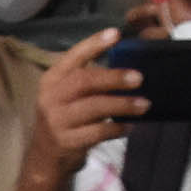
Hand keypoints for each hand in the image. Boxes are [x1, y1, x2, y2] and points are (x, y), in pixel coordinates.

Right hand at [29, 27, 144, 164]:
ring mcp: (58, 120)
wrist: (45, 156)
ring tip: (144, 104)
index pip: (73, 57)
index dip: (94, 44)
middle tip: (139, 78)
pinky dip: (117, 128)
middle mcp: (51, 97)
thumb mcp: (66, 94)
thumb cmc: (64, 118)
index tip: (116, 34)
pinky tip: (129, 126)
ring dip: (122, 104)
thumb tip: (127, 63)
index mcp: (52, 79)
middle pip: (84, 81)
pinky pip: (98, 132)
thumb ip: (87, 79)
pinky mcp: (67, 141)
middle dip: (114, 78)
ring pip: (94, 107)